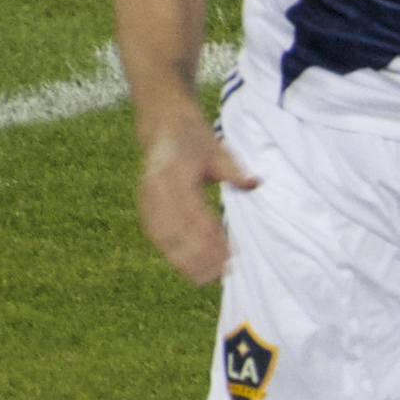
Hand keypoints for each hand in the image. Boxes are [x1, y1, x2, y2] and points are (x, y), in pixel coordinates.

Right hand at [137, 107, 257, 285]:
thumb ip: (233, 169)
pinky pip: (156, 235)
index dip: (209, 235)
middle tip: (222, 270)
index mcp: (174, 172)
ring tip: (206, 277)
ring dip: (184, 259)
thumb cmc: (193, 137)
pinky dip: (171, 253)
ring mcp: (147, 197)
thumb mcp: (216, 148)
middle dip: (198, 254)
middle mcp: (156, 187)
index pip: (193, 211)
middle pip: (176, 229)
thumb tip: (255, 183)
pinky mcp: (145, 205)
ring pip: (163, 236)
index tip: (229, 253)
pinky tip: (188, 266)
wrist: (162, 122)